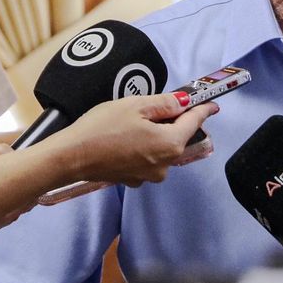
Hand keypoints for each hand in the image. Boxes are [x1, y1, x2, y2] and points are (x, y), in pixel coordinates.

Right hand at [51, 93, 218, 187]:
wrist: (72, 156)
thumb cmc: (102, 128)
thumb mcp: (135, 106)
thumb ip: (165, 103)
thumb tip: (184, 102)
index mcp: (170, 144)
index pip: (194, 123)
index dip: (202, 110)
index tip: (210, 103)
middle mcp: (165, 164)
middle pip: (178, 137)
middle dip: (173, 121)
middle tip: (159, 105)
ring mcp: (149, 175)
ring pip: (162, 149)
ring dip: (156, 134)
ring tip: (135, 121)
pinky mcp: (134, 180)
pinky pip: (147, 159)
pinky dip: (143, 147)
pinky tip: (126, 137)